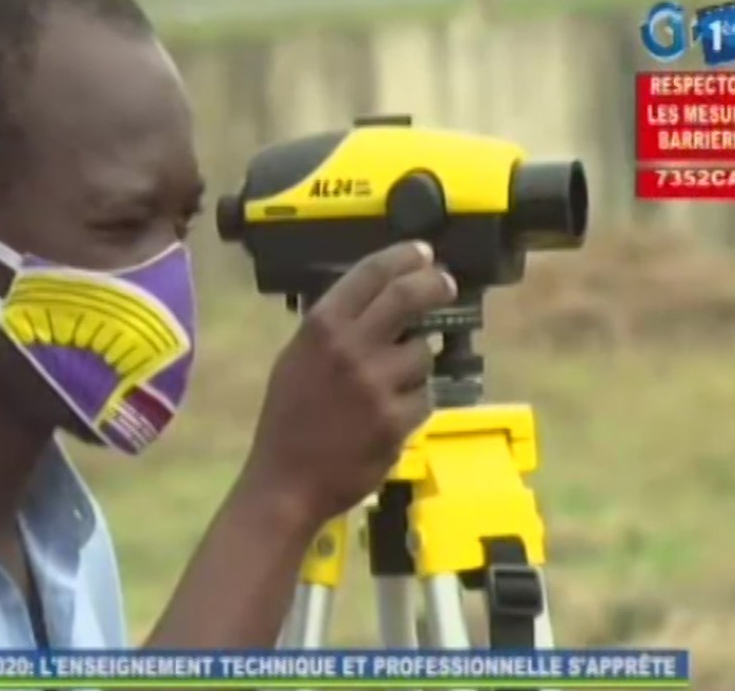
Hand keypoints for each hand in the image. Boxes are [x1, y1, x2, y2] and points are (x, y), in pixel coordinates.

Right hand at [238, 242, 456, 529]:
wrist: (287, 480)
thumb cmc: (287, 419)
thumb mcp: (296, 359)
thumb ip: (331, 329)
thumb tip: (372, 298)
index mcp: (321, 328)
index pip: (371, 273)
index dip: (404, 257)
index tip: (422, 253)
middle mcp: (351, 347)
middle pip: (408, 296)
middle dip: (434, 283)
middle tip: (446, 283)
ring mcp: (378, 383)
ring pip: (424, 352)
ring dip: (417, 363)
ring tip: (394, 382)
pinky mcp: (398, 419)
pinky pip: (425, 395)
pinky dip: (415, 402)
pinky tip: (391, 415)